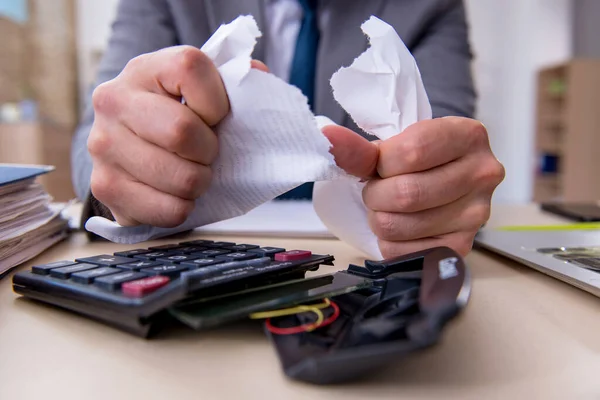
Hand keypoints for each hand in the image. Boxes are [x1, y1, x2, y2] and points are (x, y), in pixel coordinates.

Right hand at [88, 45, 267, 226]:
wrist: (132, 147)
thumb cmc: (177, 116)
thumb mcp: (202, 89)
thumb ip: (232, 80)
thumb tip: (256, 75)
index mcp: (144, 69)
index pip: (191, 71)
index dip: (217, 103)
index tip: (215, 117)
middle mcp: (114, 101)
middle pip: (182, 132)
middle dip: (209, 150)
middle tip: (206, 153)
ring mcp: (103, 145)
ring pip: (182, 179)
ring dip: (199, 182)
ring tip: (190, 172)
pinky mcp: (105, 186)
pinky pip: (170, 210)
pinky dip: (183, 208)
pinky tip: (174, 193)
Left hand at [323, 117, 504, 257]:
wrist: (444, 182)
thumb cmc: (418, 160)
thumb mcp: (397, 145)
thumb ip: (362, 148)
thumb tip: (327, 139)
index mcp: (469, 135)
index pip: (411, 152)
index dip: (380, 163)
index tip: (379, 164)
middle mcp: (482, 174)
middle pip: (406, 193)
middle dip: (375, 194)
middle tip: (376, 190)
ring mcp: (476, 215)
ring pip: (399, 225)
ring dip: (378, 218)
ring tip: (387, 208)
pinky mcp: (462, 246)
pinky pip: (403, 252)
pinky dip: (388, 242)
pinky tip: (399, 228)